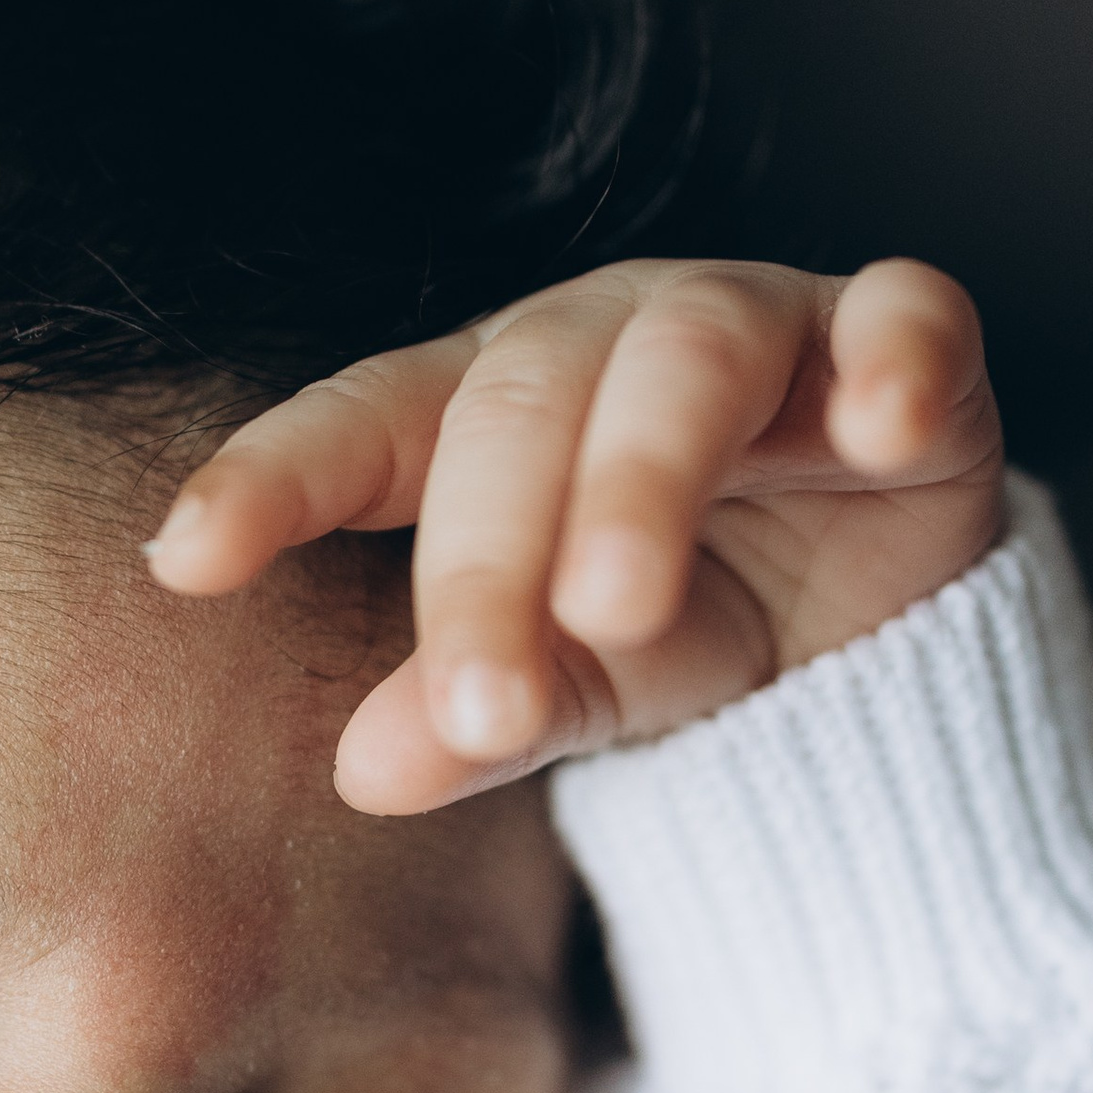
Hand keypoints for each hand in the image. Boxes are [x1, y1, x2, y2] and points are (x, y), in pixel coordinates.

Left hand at [146, 259, 1005, 814]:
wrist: (873, 635)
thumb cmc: (682, 634)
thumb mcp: (569, 695)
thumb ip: (476, 718)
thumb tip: (365, 771)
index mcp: (490, 411)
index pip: (367, 428)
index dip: (276, 479)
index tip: (183, 559)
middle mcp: (607, 340)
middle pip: (517, 410)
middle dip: (487, 564)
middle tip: (479, 711)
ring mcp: (764, 331)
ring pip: (684, 358)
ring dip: (640, 481)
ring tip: (618, 610)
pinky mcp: (907, 355)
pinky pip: (908, 321)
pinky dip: (895, 360)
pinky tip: (880, 428)